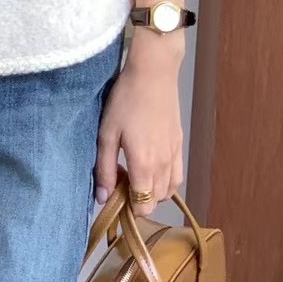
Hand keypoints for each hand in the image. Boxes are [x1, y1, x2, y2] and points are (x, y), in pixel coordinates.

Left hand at [95, 32, 184, 214]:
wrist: (154, 74)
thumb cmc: (125, 101)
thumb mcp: (106, 134)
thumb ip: (104, 168)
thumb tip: (103, 199)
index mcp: (144, 165)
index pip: (142, 206)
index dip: (127, 208)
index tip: (112, 192)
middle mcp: (164, 165)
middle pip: (155, 201)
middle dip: (137, 199)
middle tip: (119, 178)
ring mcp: (175, 155)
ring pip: (168, 191)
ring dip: (151, 191)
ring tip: (133, 173)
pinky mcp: (179, 144)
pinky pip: (177, 176)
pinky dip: (165, 181)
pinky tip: (150, 166)